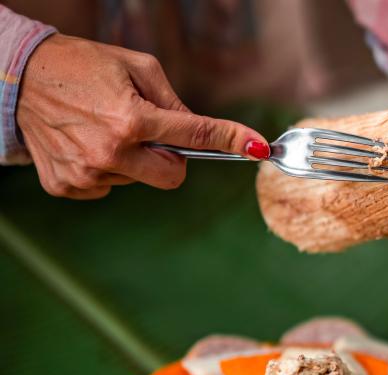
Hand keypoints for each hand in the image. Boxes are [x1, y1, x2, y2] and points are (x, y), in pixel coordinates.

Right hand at [17, 34, 269, 198]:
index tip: (256, 146)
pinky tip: (86, 144)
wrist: (18, 78)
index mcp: (131, 118)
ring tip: (105, 130)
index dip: (229, 139)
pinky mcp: (69, 186)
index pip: (194, 135)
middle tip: (150, 135)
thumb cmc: (80, 66)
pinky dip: (106, 170)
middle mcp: (111, 152)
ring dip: (133, 160)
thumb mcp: (134, 67)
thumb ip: (171, 101)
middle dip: (171, 159)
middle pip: (173, 177)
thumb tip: (198, 129)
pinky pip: (108, 187)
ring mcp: (88, 174)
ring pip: (138, 181)